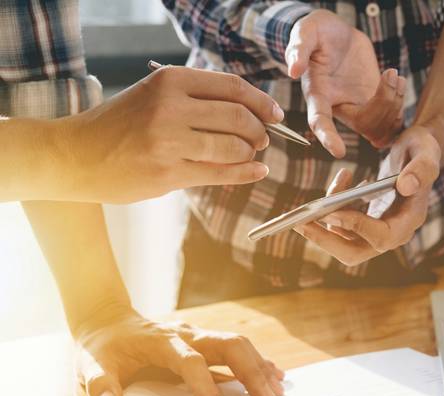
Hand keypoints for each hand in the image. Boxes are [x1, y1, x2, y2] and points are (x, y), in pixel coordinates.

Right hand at [57, 66, 284, 202]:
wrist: (75, 154)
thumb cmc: (121, 125)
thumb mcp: (154, 95)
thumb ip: (197, 99)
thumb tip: (252, 112)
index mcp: (169, 80)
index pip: (233, 87)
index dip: (262, 102)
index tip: (275, 114)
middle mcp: (170, 107)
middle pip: (238, 117)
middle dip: (259, 131)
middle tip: (263, 139)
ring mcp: (169, 141)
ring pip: (233, 147)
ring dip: (250, 153)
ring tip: (251, 155)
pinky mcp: (168, 172)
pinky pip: (220, 173)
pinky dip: (245, 173)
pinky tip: (256, 171)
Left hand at [75, 309, 283, 395]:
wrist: (109, 320)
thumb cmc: (103, 347)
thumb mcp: (91, 365)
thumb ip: (99, 385)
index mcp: (161, 342)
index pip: (191, 361)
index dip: (205, 386)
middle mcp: (187, 334)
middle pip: (228, 345)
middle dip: (251, 372)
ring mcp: (200, 336)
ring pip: (239, 345)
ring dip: (260, 367)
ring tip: (277, 392)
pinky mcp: (206, 342)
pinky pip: (239, 349)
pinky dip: (259, 362)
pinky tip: (276, 377)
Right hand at [286, 9, 405, 156]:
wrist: (336, 32)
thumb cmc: (317, 32)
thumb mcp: (306, 32)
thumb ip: (299, 48)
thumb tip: (293, 71)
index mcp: (318, 94)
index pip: (320, 122)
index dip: (328, 137)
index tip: (339, 151)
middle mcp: (338, 106)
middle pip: (363, 125)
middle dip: (383, 105)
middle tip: (391, 74)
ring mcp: (357, 106)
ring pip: (380, 126)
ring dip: (394, 104)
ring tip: (395, 76)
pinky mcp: (373, 102)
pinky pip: (390, 120)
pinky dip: (400, 106)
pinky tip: (399, 83)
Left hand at [295, 126, 439, 264]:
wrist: (418, 152)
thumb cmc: (423, 148)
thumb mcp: (426, 149)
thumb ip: (421, 168)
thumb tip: (406, 186)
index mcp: (411, 219)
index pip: (382, 237)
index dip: (357, 227)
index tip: (333, 211)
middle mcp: (395, 231)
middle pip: (355, 253)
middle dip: (326, 241)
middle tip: (301, 223)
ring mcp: (379, 229)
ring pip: (344, 241)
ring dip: (324, 222)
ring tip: (319, 195)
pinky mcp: (367, 223)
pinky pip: (342, 225)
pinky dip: (333, 208)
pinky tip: (342, 181)